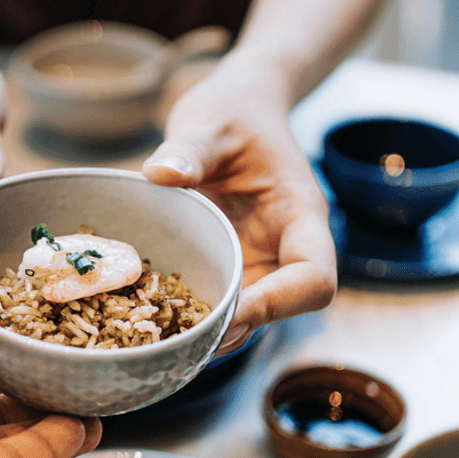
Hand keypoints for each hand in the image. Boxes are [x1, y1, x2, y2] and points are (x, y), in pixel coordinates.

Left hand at [143, 54, 336, 352]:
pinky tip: (145, 324)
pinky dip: (190, 317)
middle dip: (235, 331)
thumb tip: (161, 173)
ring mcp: (258, 263)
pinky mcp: (229, 266)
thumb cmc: (234, 112)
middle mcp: (285, 249)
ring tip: (160, 345)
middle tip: (180, 345)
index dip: (277, 304)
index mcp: (300, 216)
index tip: (230, 313)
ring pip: (247, 316)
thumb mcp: (211, 123)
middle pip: (280, 310)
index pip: (314, 278)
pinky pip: (218, 300)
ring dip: (210, 333)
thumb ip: (189, 148)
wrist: (236, 111)